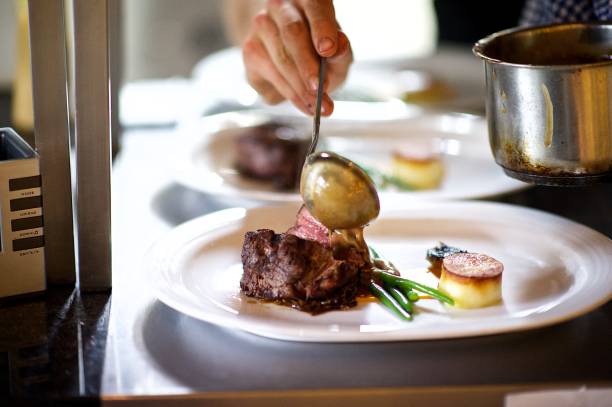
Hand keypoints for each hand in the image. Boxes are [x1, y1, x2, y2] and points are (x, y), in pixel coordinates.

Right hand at [242, 0, 351, 115]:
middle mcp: (279, 7)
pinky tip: (305, 105)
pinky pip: (271, 76)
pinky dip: (291, 95)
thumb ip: (341, 51)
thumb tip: (339, 47)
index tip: (329, 50)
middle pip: (292, 33)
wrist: (292, 62)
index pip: (314, 6)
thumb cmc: (320, 53)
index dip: (322, 27)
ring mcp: (260, 27)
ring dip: (300, 87)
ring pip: (281, 59)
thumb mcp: (338, 53)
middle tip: (321, 89)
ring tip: (318, 105)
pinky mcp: (250, 50)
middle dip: (308, 66)